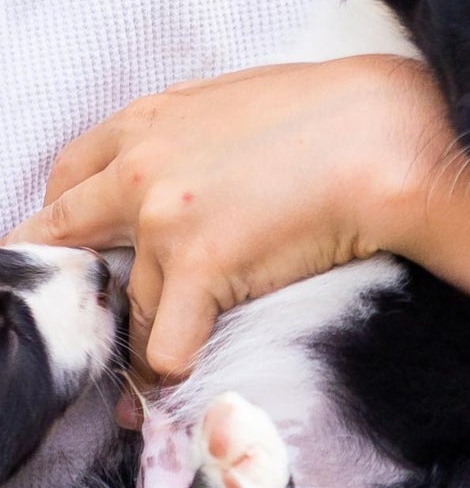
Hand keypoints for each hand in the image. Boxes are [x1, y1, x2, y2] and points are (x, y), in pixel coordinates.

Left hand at [4, 55, 454, 385]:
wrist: (386, 133)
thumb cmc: (334, 115)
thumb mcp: (237, 103)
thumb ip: (190, 135)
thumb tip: (185, 171)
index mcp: (148, 122)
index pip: (70, 180)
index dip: (72, 226)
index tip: (89, 256)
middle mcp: (138, 167)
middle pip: (64, 238)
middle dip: (74, 284)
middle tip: (89, 321)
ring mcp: (163, 218)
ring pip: (127, 306)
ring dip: (139, 342)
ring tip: (145, 382)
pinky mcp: (200, 265)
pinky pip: (164, 347)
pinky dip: (173, 371)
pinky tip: (185, 385)